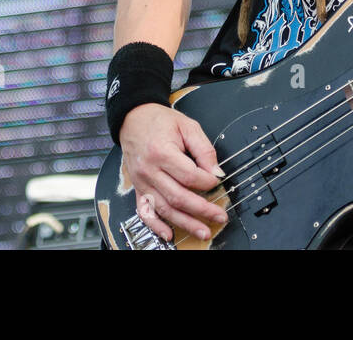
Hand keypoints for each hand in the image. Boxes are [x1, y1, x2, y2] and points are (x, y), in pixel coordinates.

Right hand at [118, 103, 228, 241]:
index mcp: (162, 152)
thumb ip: (204, 149)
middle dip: (202, 210)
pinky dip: (156, 225)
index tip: (216, 181)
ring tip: (203, 231)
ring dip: (185, 223)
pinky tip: (168, 234)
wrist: (134, 119)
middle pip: (178, 197)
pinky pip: (145, 211)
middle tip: (219, 216)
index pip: (189, 176)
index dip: (207, 182)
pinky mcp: (138, 188)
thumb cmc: (159, 121)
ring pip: (165, 208)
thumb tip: (216, 172)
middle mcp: (149, 170)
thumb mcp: (187, 126)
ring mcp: (142, 181)